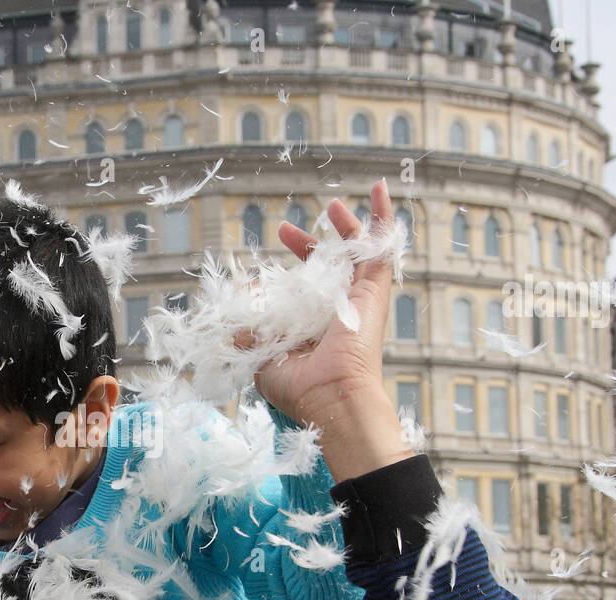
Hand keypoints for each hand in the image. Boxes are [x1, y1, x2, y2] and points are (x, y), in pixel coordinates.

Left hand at [257, 180, 410, 481]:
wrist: (333, 396)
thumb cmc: (302, 388)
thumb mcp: (263, 361)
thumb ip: (249, 338)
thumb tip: (233, 320)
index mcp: (316, 326)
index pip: (304, 291)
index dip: (286, 276)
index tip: (263, 271)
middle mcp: (340, 310)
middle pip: (329, 267)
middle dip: (308, 246)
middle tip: (286, 230)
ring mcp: (359, 296)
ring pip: (357, 252)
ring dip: (346, 227)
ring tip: (332, 206)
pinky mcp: (374, 287)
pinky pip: (382, 245)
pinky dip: (381, 215)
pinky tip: (379, 188)